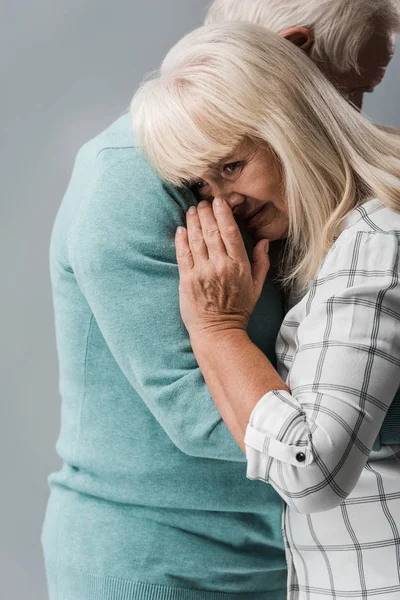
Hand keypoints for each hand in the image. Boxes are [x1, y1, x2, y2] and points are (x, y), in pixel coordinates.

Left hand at [175, 198, 269, 337]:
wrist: (219, 332)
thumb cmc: (239, 309)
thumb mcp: (257, 286)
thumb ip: (261, 262)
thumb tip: (263, 241)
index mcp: (239, 265)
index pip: (230, 232)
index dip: (223, 213)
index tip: (219, 202)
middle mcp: (220, 266)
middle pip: (211, 231)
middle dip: (206, 213)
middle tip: (203, 202)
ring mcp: (202, 272)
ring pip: (196, 239)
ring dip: (192, 221)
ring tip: (191, 211)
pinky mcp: (187, 280)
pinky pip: (183, 254)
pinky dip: (181, 239)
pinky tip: (181, 228)